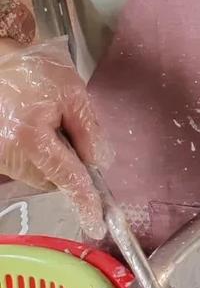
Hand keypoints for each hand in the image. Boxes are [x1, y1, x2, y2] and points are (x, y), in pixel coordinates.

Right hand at [0, 38, 107, 237]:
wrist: (0, 63)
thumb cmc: (36, 73)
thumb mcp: (73, 94)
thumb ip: (89, 131)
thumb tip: (100, 164)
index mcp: (32, 139)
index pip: (66, 177)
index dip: (84, 200)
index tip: (96, 224)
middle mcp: (9, 154)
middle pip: (52, 180)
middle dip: (68, 166)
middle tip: (68, 131)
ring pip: (38, 175)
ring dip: (50, 160)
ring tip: (45, 124)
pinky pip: (24, 167)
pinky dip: (36, 156)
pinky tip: (33, 130)